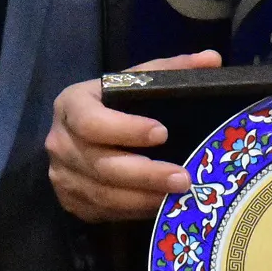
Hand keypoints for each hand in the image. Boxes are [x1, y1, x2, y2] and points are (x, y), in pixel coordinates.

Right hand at [46, 50, 220, 221]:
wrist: (78, 131)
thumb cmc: (113, 102)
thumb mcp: (135, 81)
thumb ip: (171, 70)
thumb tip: (212, 59)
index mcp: (71, 104)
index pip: (92, 121)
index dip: (127, 129)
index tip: (163, 133)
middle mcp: (59, 141)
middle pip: (101, 164)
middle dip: (146, 175)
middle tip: (183, 179)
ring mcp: (61, 174)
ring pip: (102, 193)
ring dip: (143, 198)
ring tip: (178, 197)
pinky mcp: (68, 200)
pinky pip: (102, 210)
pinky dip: (132, 211)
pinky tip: (159, 207)